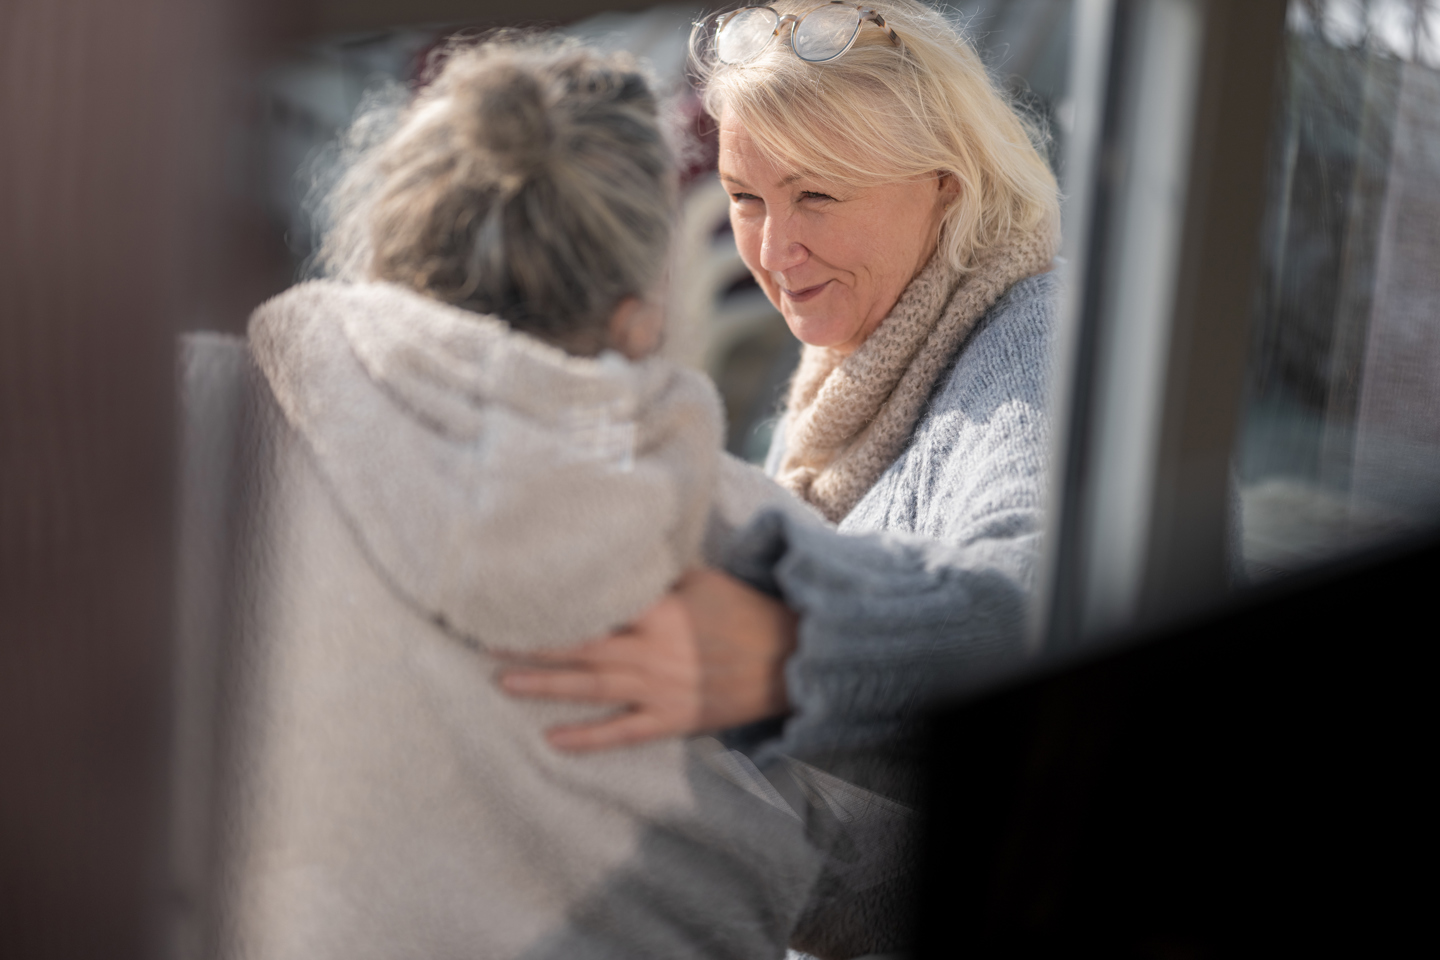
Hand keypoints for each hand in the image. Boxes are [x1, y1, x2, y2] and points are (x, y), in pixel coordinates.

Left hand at [498, 568, 797, 751]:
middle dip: (530, 645)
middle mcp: (649, 651)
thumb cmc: (747, 612)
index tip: (515, 597)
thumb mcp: (704, 579)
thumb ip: (659, 574)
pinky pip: (621, 733)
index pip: (595, 605)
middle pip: (578, 647)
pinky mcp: (670, 720)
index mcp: (658, 611)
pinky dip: (586, 738)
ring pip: (589, 688)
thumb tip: (619, 556)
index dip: (553, 602)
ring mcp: (657, 690)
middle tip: (485, 642)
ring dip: (544, 685)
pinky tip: (552, 739)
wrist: (790, 661)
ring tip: (502, 682)